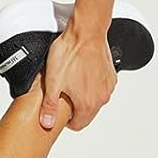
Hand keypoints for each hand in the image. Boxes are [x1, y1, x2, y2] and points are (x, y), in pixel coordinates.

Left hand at [37, 14, 117, 130]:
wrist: (86, 32)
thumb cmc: (70, 54)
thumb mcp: (53, 82)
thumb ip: (49, 106)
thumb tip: (47, 123)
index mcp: (88, 104)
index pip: (78, 125)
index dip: (66, 120)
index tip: (60, 110)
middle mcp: (101, 97)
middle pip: (87, 113)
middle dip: (74, 107)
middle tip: (63, 93)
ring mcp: (108, 86)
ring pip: (95, 100)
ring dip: (84, 95)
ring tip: (71, 81)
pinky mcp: (111, 75)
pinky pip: (101, 87)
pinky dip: (92, 84)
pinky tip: (81, 73)